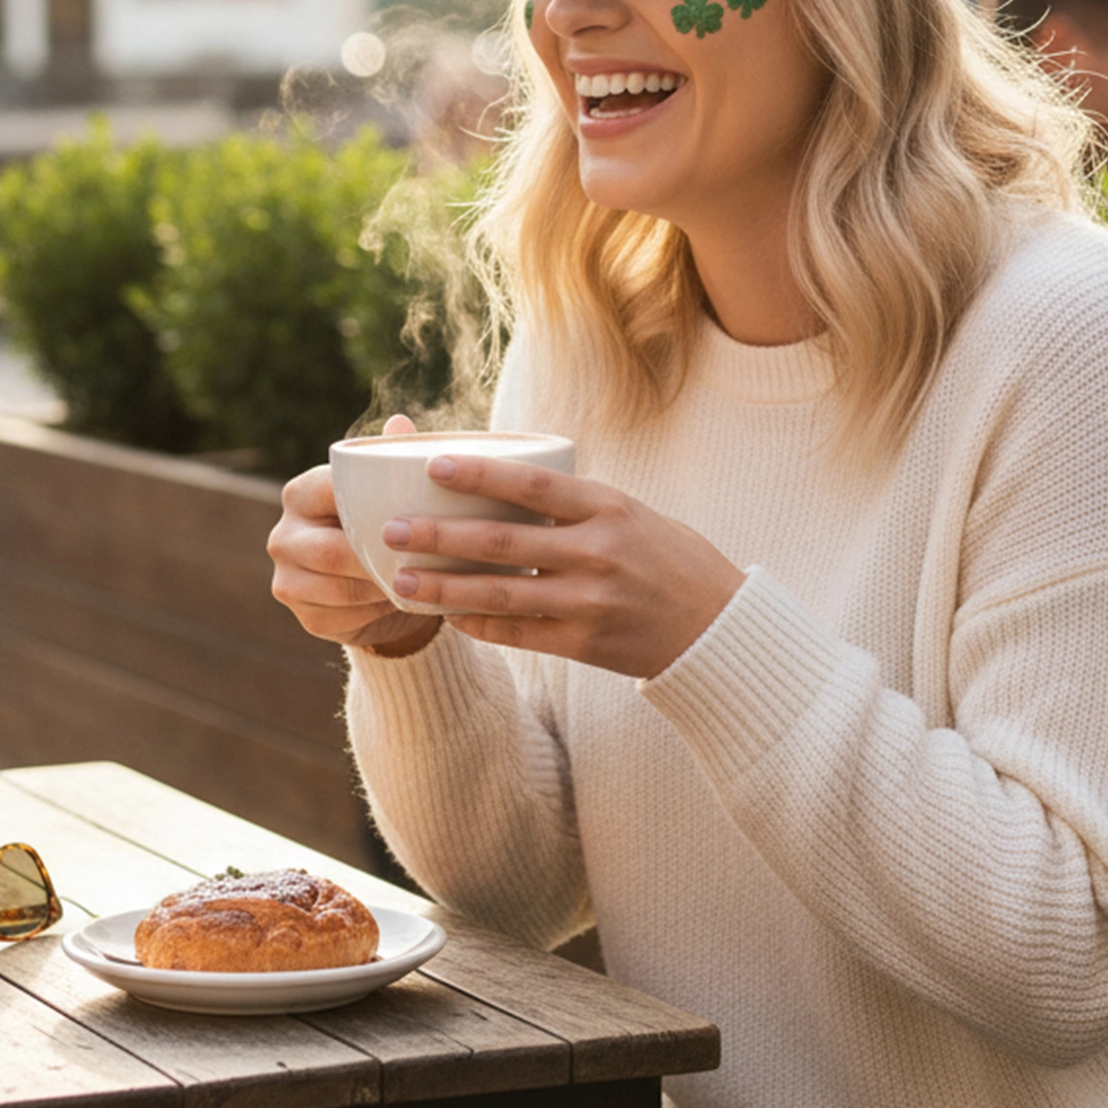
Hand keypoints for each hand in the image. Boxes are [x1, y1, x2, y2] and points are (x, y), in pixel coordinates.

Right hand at [268, 415, 442, 656]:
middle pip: (332, 552)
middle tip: (424, 558)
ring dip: (383, 588)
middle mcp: (283, 535)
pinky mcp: (303, 617)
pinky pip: (344, 618)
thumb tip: (399, 422)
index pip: (330, 493)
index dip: (370, 506)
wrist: (378, 582)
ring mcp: (287, 579)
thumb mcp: (389, 491)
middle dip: (380, 558)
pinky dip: (378, 612)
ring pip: (341, 589)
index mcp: (300, 492)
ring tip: (420, 581)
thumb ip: (391, 458)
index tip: (413, 514)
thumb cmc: (385, 523)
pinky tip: (402, 601)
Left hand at [377, 452, 743, 679]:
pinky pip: (518, 633)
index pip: (532, 484)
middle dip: (439, 535)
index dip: (480, 473)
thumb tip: (505, 484)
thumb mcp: (632, 514)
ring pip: (500, 593)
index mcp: (609, 507)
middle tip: (389, 529)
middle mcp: (597, 552)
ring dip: (444, 587)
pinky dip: (478, 624)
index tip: (432, 464)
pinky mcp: (585, 644)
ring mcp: (589, 601)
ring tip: (400, 578)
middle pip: (502, 541)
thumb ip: (575, 504)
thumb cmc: (671, 560)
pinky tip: (446, 616)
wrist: (719, 629)